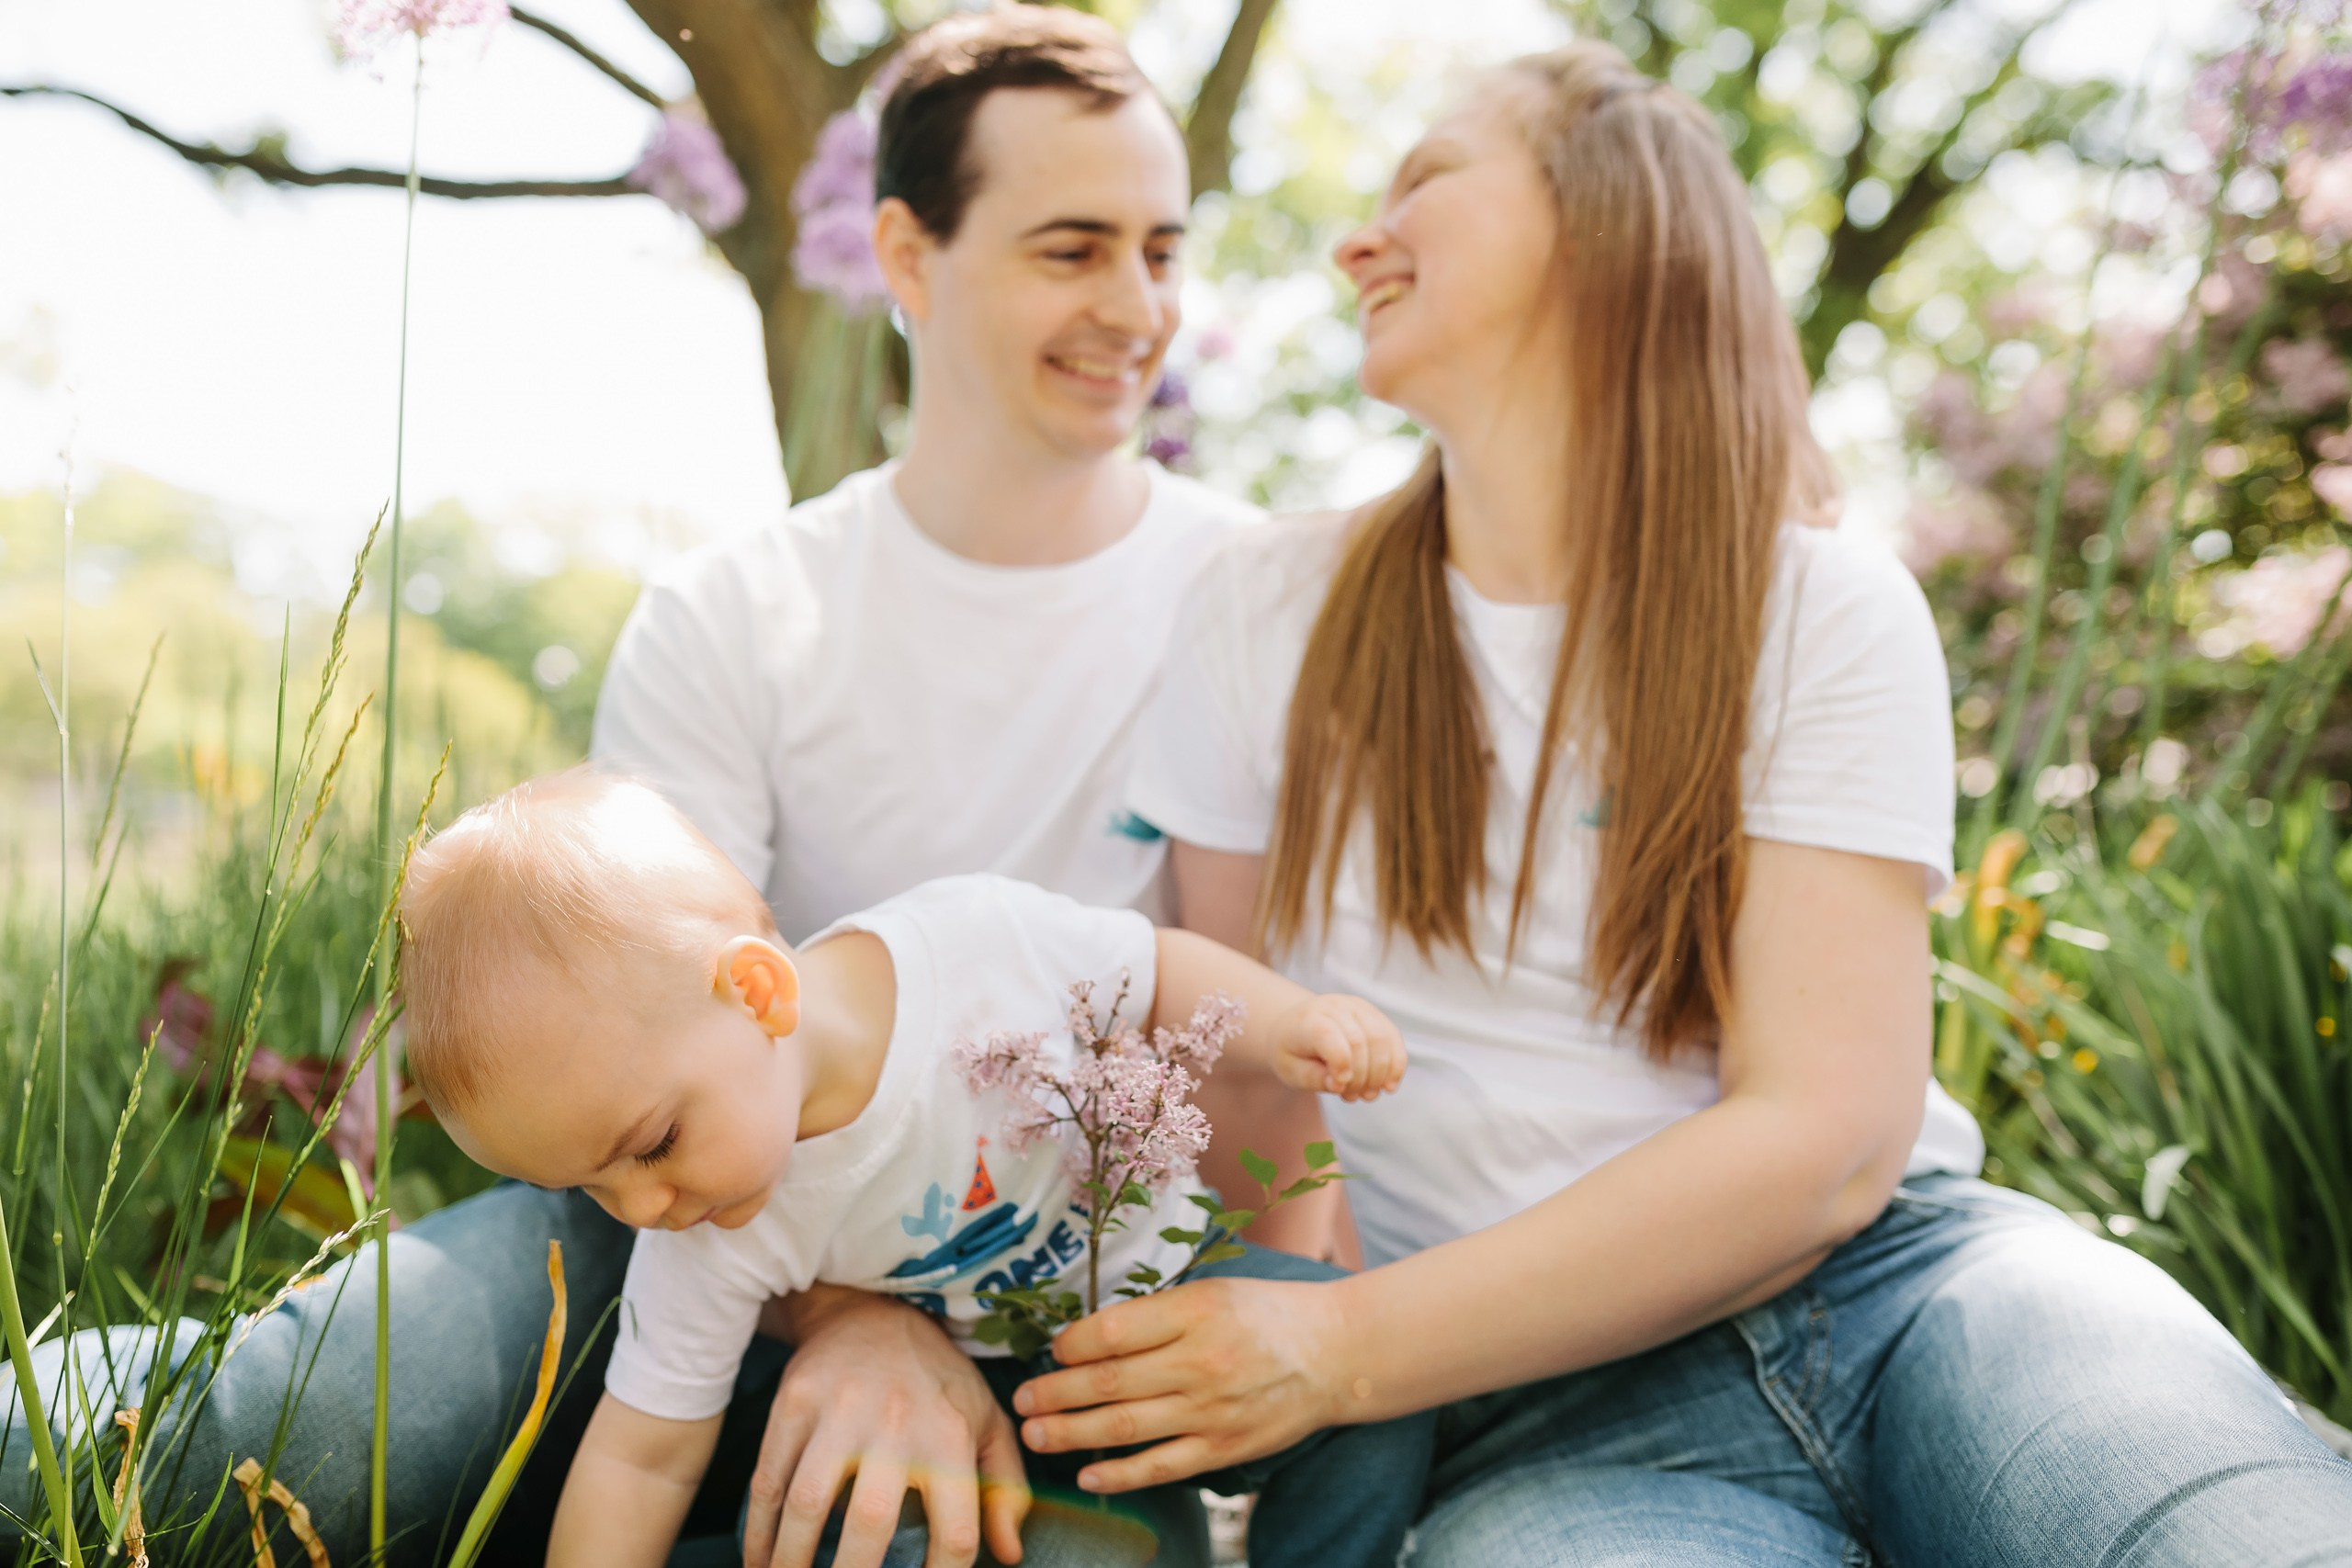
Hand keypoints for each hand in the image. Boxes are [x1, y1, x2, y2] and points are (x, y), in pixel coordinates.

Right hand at [745, 1291, 1029, 1567]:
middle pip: (870, 1523)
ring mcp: (839, 1410)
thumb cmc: (938, 1382)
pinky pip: (767, 1479)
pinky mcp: (794, 1401)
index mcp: (951, 1437)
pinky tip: (759, 1560)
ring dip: (791, 1560)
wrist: (875, 1310)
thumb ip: (1007, 1489)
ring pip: (805, 1504)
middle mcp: (897, 1423)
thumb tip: (1009, 1555)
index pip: (955, 1532)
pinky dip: (757, 1531)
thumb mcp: (987, 1423)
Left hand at [1009, 1275, 1353, 1492]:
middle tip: (1022, 1400)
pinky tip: (1086, 1474)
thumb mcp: (1213, 1292)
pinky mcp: (1224, 1449)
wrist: (1334, 1353)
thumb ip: (1157, 1314)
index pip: (1113, 1330)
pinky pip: (1162, 1466)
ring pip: (1126, 1427)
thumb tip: (1090, 1336)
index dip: (1071, 1343)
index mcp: (1195, 1312)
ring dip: (1072, 1433)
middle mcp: (1201, 1361)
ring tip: (1035, 1434)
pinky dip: (1120, 1474)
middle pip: (1109, 1381)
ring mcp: (1212, 1411)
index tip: (1052, 1349)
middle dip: (1055, 1393)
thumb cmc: (1266, 1314)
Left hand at [1269, 994, 1404, 1101]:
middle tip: (1351, 1098)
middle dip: (1360, 1078)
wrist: (1296, 1028)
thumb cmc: (1293, 1053)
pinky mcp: (1374, 1014)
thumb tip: (1339, 1083)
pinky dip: (1396, 1064)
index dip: (1340, 1064)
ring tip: (1367, 1095)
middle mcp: (1334, 1006)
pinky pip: (1393, 1038)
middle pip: (1359, 1042)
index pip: (1328, 1034)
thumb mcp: (1290, 1070)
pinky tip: (1388, 1085)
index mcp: (1307, 1020)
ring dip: (1380, 1074)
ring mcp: (1357, 1007)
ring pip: (1381, 1039)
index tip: (1339, 1089)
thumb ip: (1313, 1077)